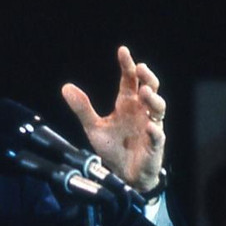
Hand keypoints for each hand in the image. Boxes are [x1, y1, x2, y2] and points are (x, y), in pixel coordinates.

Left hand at [61, 45, 165, 192]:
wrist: (122, 175)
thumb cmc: (113, 148)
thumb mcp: (93, 127)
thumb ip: (82, 108)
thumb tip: (66, 87)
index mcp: (127, 104)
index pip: (130, 80)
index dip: (128, 66)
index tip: (122, 51)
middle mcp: (141, 112)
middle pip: (151, 89)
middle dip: (147, 77)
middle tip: (140, 68)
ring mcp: (150, 127)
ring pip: (158, 109)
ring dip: (153, 100)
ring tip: (144, 92)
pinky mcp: (154, 145)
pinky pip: (158, 136)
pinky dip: (154, 131)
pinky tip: (149, 126)